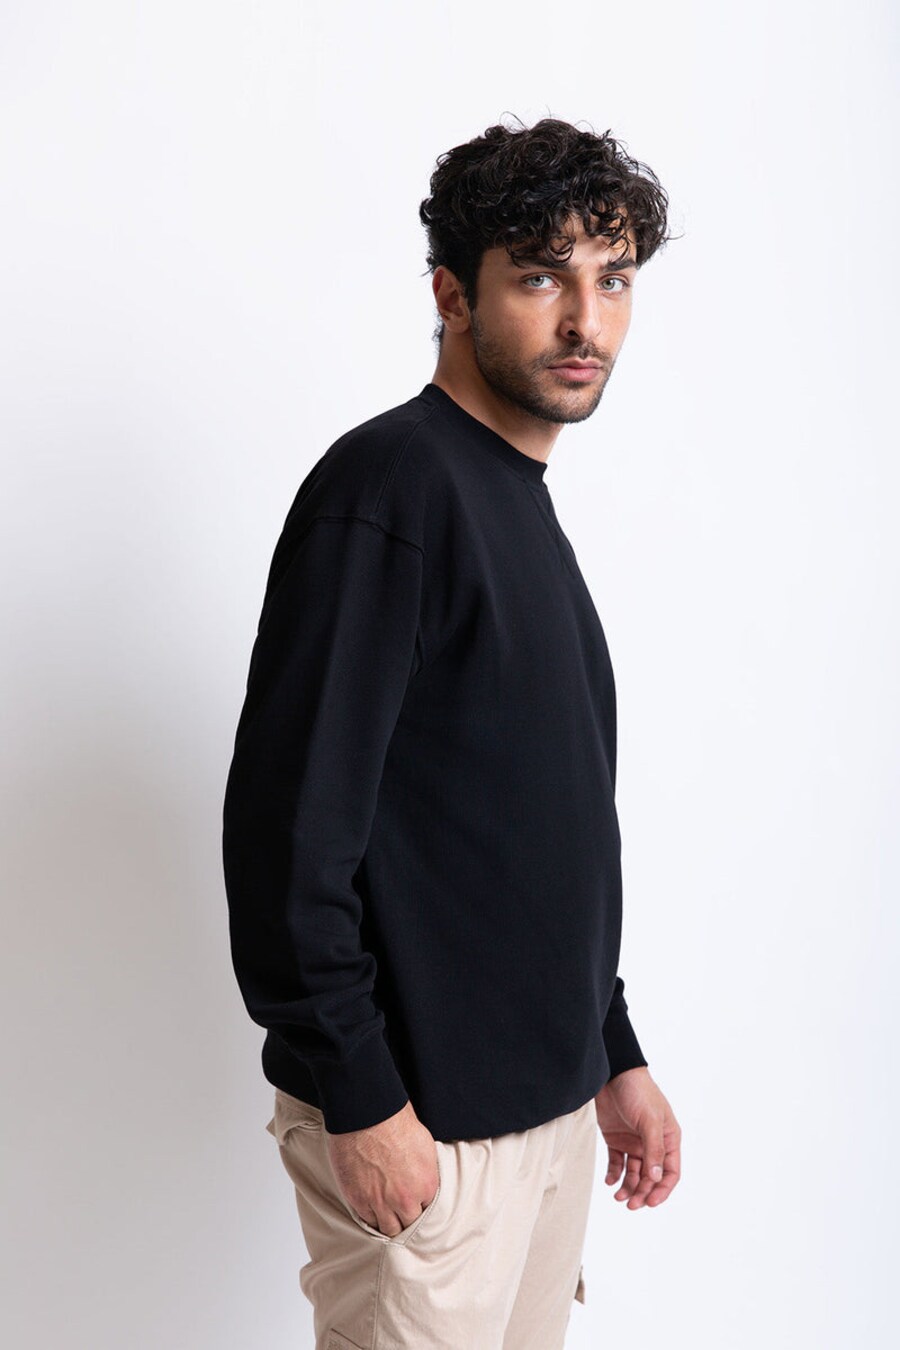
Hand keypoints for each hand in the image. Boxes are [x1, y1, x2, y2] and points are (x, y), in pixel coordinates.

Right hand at [324, 1100, 439, 1236]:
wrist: (367, 1114)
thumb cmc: (395, 1120)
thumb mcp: (424, 1145)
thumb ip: (425, 1170)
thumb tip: (421, 1179)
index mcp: (426, 1185)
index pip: (427, 1211)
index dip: (419, 1204)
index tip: (413, 1201)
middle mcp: (405, 1199)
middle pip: (409, 1225)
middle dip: (405, 1218)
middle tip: (400, 1211)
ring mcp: (380, 1203)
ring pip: (388, 1229)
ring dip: (388, 1222)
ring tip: (386, 1214)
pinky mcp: (358, 1200)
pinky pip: (368, 1221)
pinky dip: (371, 1217)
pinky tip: (372, 1209)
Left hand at [594, 1066, 680, 1208]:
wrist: (611, 1072)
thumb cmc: (637, 1091)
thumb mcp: (649, 1120)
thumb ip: (653, 1149)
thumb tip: (656, 1178)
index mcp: (668, 1138)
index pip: (670, 1172)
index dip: (662, 1189)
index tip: (650, 1202)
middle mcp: (652, 1143)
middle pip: (651, 1177)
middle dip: (643, 1192)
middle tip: (630, 1204)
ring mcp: (634, 1141)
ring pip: (634, 1173)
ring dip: (628, 1187)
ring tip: (618, 1196)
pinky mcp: (616, 1138)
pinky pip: (617, 1163)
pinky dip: (614, 1174)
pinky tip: (609, 1181)